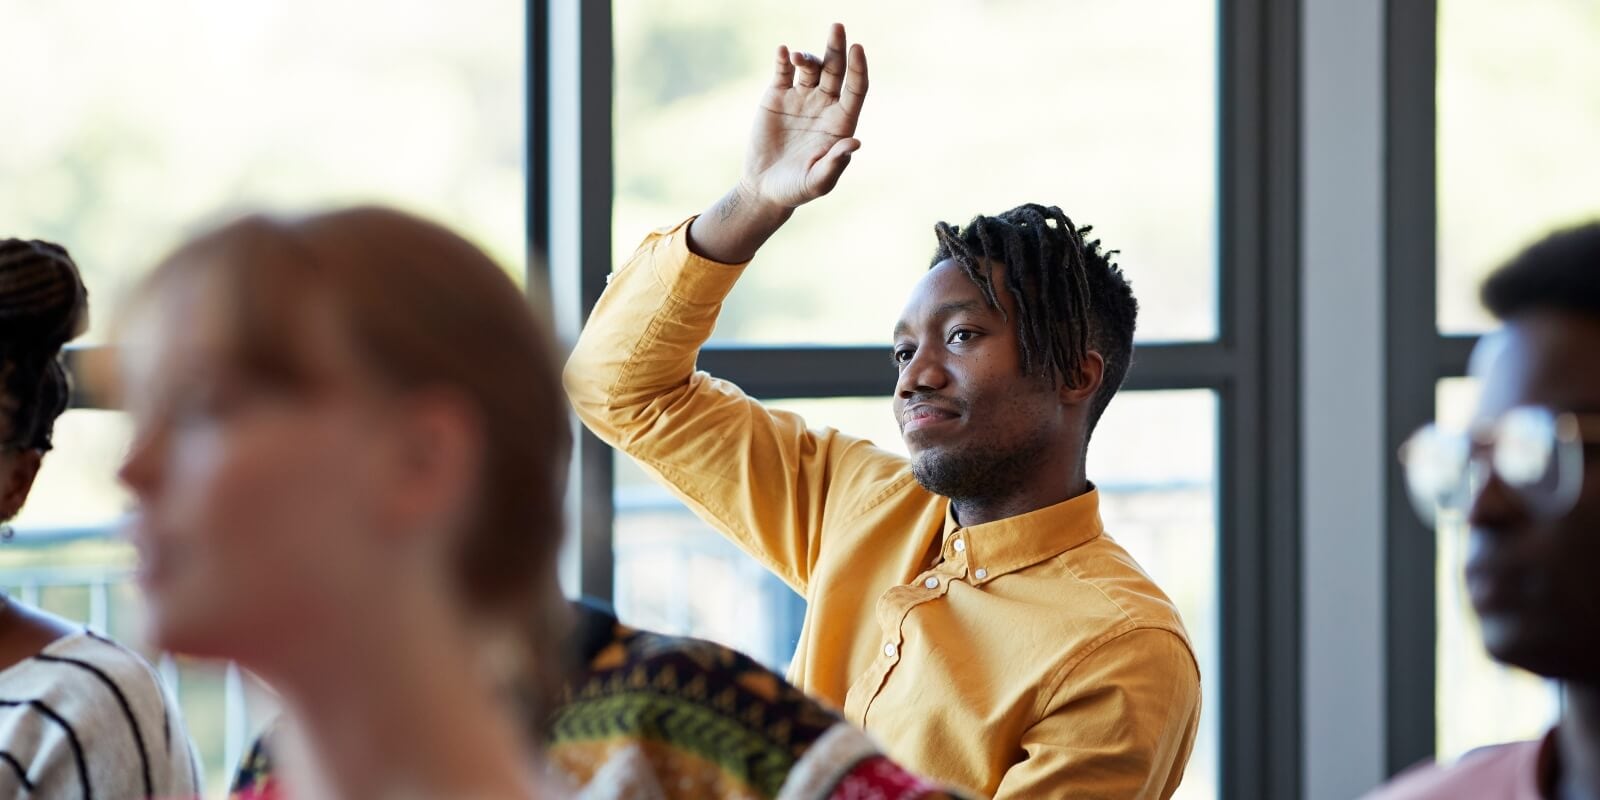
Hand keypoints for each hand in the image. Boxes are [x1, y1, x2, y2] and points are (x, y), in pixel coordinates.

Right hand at [687, 24, 868, 263]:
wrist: (764, 188)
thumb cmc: (796, 189)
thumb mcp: (818, 181)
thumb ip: (835, 163)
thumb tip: (855, 142)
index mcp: (841, 122)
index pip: (856, 89)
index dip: (858, 69)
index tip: (858, 48)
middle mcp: (824, 105)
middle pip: (835, 70)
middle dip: (837, 48)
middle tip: (837, 26)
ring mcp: (800, 98)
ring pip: (809, 67)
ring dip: (806, 57)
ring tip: (796, 56)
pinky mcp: (776, 97)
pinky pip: (782, 72)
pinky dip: (782, 60)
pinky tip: (782, 51)